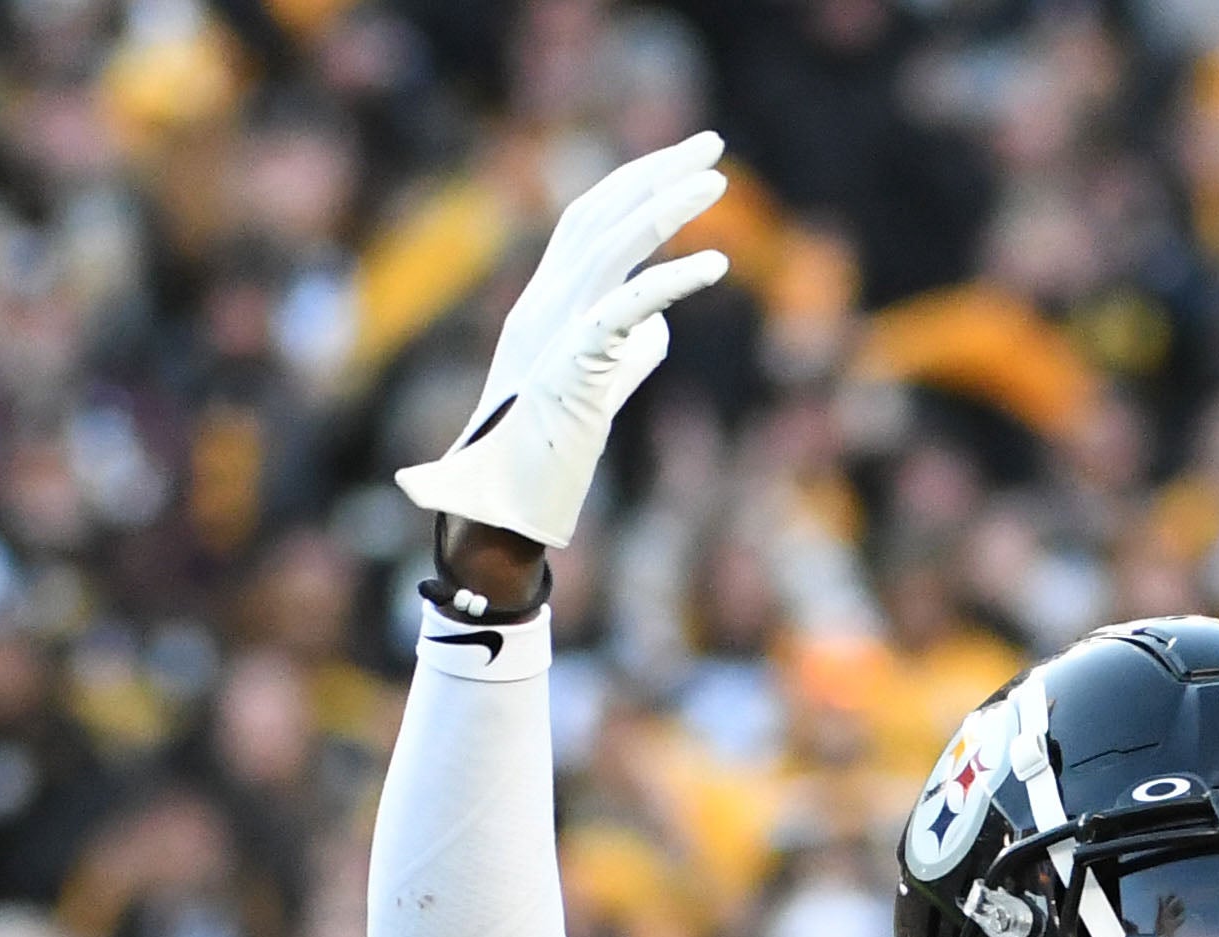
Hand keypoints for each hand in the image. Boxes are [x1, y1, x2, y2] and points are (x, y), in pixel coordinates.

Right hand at [395, 133, 731, 552]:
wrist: (500, 511)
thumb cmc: (544, 458)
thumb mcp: (595, 390)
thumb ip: (626, 351)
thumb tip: (660, 328)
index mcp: (547, 304)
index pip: (590, 221)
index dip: (636, 185)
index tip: (689, 165)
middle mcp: (544, 304)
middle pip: (598, 213)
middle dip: (654, 171)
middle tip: (712, 144)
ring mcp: (554, 332)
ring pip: (608, 245)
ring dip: (663, 205)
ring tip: (715, 178)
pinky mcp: (572, 368)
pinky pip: (625, 309)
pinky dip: (670, 281)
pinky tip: (718, 265)